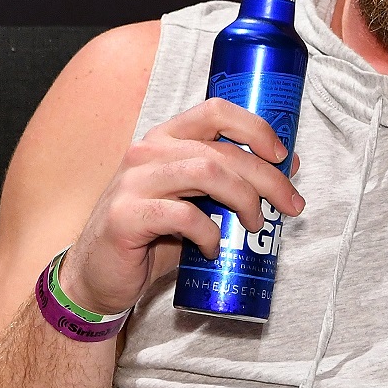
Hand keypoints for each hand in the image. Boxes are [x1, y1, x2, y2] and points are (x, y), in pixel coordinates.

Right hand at [58, 98, 304, 315]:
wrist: (97, 276)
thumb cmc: (152, 238)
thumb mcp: (195, 202)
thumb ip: (231, 183)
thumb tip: (289, 165)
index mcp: (165, 139)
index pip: (215, 111)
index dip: (255, 127)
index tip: (282, 156)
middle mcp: (147, 152)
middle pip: (221, 151)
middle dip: (266, 177)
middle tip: (290, 205)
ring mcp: (134, 182)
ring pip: (207, 173)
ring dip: (244, 200)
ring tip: (254, 226)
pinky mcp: (127, 216)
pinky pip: (184, 215)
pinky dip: (210, 233)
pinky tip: (213, 249)